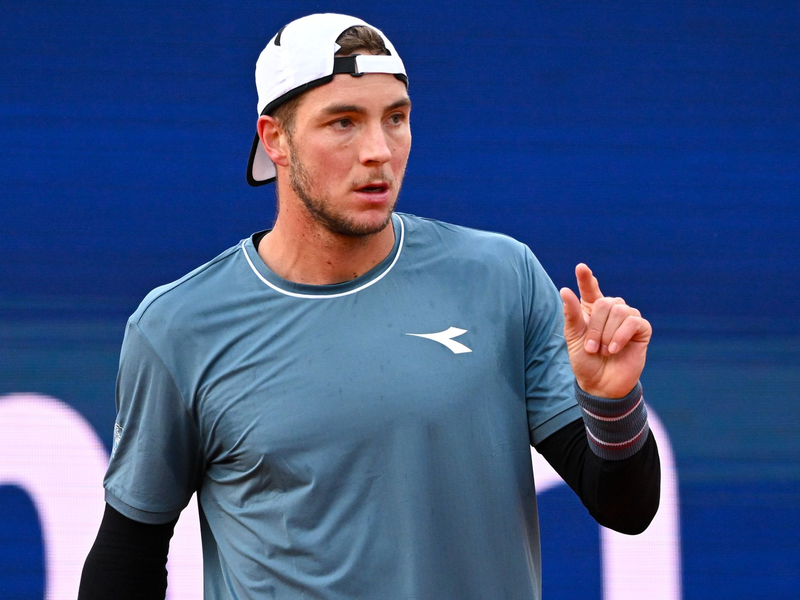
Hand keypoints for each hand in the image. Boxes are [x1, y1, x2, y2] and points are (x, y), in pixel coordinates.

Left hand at [559, 264, 651, 397]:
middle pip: (604, 303)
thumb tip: (565, 290)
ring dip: (607, 334)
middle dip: (594, 327)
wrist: (602, 385)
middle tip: (590, 348)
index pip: (590, 289)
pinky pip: (633, 321)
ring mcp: (628, 318)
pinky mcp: (642, 329)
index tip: (581, 267)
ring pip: (619, 310)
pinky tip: (614, 349)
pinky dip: (621, 335)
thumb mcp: (574, 338)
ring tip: (603, 350)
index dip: (586, 278)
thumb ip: (571, 315)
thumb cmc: (586, 361)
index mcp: (592, 310)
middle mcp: (611, 310)